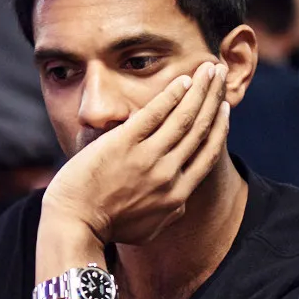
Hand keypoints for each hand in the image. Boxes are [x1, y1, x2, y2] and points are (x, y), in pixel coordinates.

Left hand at [42, 62, 228, 243]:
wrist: (75, 224)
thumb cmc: (107, 228)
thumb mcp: (149, 229)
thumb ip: (170, 213)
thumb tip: (182, 201)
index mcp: (177, 194)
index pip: (207, 153)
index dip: (219, 127)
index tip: (224, 109)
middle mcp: (168, 174)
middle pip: (200, 129)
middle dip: (214, 98)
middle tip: (220, 75)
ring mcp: (147, 158)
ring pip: (183, 117)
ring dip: (200, 90)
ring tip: (208, 69)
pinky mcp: (123, 143)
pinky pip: (154, 114)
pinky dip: (171, 95)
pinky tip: (182, 80)